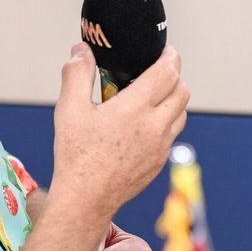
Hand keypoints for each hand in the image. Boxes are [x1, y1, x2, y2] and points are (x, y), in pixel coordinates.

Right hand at [50, 43, 188, 219]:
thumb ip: (77, 74)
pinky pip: (173, 135)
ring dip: (173, 99)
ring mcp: (160, 146)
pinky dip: (167, 122)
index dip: (171, 57)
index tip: (167, 51)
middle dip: (175, 75)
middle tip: (160, 70)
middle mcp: (154, 126)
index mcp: (135, 108)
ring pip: (181, 113)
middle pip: (182, 91)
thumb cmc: (76, 156)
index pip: (167, 72)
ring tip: (154, 95)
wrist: (86, 199)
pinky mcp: (159, 162)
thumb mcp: (69, 109)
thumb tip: (81, 51)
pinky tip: (146, 123)